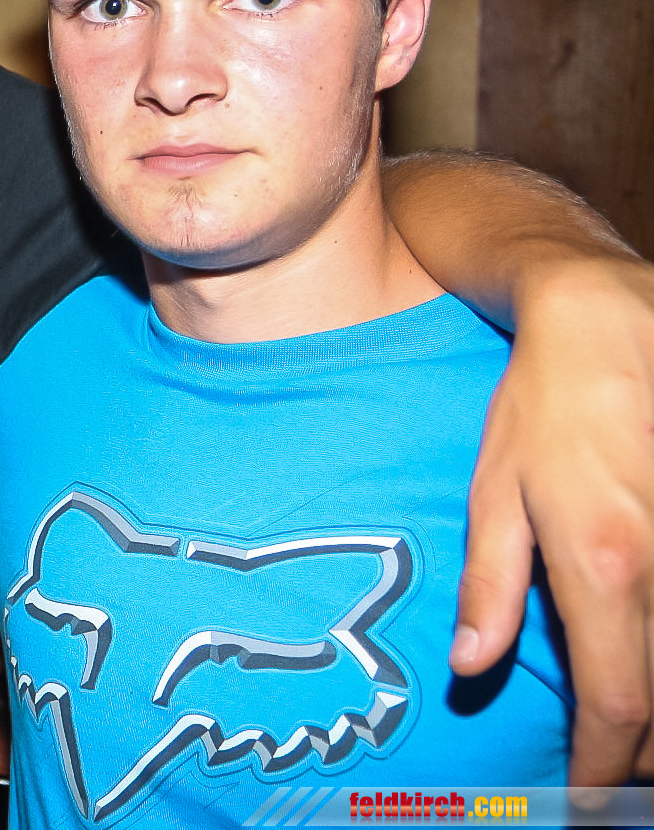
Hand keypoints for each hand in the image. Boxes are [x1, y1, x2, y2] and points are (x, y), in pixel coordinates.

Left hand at [453, 253, 653, 783]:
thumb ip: (490, 587)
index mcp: (603, 566)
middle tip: (618, 775)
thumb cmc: (541, 407)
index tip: (591, 794)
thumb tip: (471, 664)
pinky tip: (649, 659)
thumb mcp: (494, 494)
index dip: (607, 765)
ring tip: (636, 736)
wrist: (611, 323)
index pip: (618, 704)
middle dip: (643, 750)